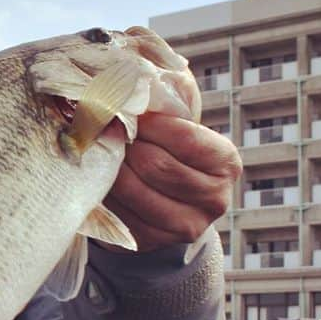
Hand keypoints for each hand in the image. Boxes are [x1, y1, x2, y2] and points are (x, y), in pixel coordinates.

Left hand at [104, 113, 241, 253]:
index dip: (149, 122)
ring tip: (95, 147)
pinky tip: (95, 175)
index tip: (124, 107)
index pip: (184, 137)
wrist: (166, 204)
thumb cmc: (170, 152)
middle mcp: (214, 199)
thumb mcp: (180, 126)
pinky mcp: (151, 242)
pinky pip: (116, 211)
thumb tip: (140, 77)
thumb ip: (169, 104)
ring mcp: (184, 226)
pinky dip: (101, 190)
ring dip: (107, 165)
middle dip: (124, 142)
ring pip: (132, 189)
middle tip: (101, 127)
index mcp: (225, 163)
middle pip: (155, 164)